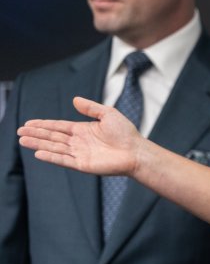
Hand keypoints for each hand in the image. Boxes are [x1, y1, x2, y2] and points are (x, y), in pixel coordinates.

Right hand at [17, 96, 142, 175]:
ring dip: (38, 144)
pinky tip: (38, 152)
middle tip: (19, 131)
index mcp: (83, 130)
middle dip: (36, 133)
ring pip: (54, 147)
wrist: (136, 151)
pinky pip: (63, 159)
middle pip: (53, 137)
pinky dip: (51, 156)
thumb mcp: (108, 114)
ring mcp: (80, 153)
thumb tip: (74, 99)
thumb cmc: (125, 133)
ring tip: (23, 140)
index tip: (29, 123)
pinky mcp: (82, 164)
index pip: (59, 127)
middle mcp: (79, 142)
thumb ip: (91, 107)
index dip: (44, 124)